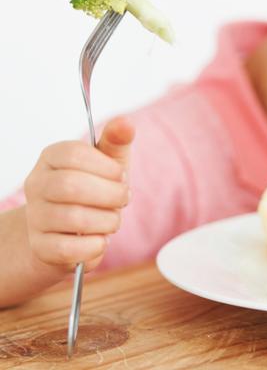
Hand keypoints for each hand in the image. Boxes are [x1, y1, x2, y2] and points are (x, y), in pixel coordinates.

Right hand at [23, 116, 134, 272]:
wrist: (69, 232)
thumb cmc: (94, 190)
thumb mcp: (108, 162)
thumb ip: (117, 141)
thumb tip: (126, 122)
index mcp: (51, 157)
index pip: (74, 154)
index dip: (106, 167)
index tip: (121, 176)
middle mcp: (36, 185)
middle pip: (71, 186)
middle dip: (110, 194)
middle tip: (123, 199)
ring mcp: (35, 217)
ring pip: (74, 218)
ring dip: (108, 221)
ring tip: (113, 220)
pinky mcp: (41, 247)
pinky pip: (70, 248)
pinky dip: (95, 245)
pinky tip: (100, 239)